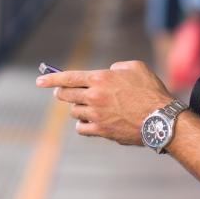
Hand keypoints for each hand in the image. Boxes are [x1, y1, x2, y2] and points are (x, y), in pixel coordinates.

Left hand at [36, 61, 172, 144]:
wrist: (160, 119)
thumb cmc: (151, 91)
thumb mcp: (136, 68)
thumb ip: (117, 67)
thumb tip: (109, 72)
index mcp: (100, 78)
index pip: (67, 77)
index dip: (51, 78)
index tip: (39, 81)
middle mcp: (94, 96)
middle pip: (66, 95)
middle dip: (62, 93)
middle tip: (64, 93)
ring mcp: (96, 115)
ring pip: (75, 112)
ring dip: (78, 108)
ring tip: (90, 107)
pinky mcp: (101, 131)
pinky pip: (82, 128)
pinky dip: (83, 124)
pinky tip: (91, 121)